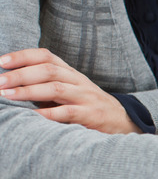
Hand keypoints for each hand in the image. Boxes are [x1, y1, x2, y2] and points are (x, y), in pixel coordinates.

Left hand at [0, 48, 140, 133]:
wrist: (124, 121)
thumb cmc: (88, 107)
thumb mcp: (70, 91)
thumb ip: (46, 86)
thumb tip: (11, 85)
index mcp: (71, 73)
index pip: (46, 56)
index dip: (22, 56)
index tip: (1, 62)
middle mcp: (78, 81)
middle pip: (48, 70)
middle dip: (19, 75)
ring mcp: (86, 98)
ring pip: (55, 88)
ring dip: (28, 91)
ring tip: (6, 95)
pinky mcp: (91, 115)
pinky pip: (67, 112)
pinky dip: (47, 114)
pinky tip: (32, 116)